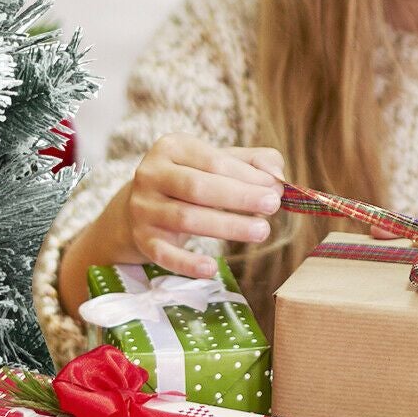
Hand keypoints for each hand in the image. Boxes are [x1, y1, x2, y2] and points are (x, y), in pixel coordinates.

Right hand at [124, 136, 283, 277]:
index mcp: (172, 147)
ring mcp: (143, 207)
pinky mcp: (141, 239)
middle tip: (273, 206)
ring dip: (227, 226)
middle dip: (239, 197)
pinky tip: (212, 269)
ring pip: (186, 219)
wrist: (141, 207)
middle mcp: (151, 174)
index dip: (247, 175)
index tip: (276, 188)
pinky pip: (164, 254)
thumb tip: (276, 174)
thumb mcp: (216, 163)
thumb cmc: (190, 181)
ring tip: (261, 231)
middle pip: (198, 187)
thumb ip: (251, 162)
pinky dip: (187, 263)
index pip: (214, 161)